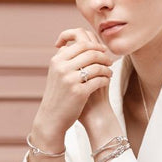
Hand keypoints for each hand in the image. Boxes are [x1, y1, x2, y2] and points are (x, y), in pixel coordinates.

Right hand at [31, 27, 112, 147]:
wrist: (52, 118)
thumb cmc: (58, 94)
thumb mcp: (57, 73)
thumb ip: (67, 58)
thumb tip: (83, 44)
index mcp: (57, 60)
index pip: (80, 44)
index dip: (95, 46)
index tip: (102, 50)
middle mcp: (62, 68)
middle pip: (90, 53)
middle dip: (103, 56)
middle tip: (109, 61)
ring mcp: (70, 80)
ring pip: (97, 66)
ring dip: (106, 69)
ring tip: (109, 72)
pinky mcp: (79, 92)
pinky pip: (99, 80)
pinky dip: (105, 79)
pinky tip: (107, 81)